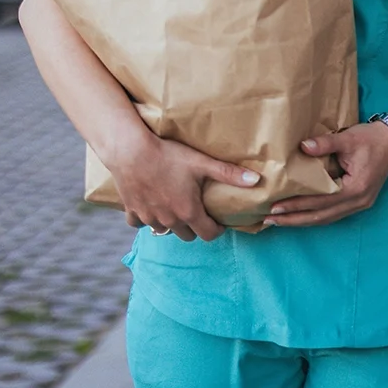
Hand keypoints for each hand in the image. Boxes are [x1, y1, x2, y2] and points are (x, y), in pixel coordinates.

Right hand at [112, 130, 260, 242]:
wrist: (131, 152)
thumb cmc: (169, 156)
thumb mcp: (203, 163)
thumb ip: (229, 174)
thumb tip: (257, 180)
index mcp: (188, 212)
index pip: (208, 235)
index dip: (217, 230)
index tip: (220, 221)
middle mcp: (168, 220)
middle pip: (187, 235)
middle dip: (196, 227)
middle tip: (200, 211)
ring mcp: (148, 218)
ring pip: (164, 230)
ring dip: (172, 223)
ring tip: (177, 207)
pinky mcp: (131, 211)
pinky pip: (140, 223)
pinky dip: (147, 218)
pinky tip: (151, 206)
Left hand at [264, 123, 387, 227]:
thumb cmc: (372, 138)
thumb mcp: (348, 138)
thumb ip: (325, 144)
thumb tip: (302, 147)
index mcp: (355, 188)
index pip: (320, 201)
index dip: (296, 205)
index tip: (275, 207)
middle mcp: (358, 201)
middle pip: (321, 216)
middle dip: (294, 219)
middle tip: (270, 220)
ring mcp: (360, 204)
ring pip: (327, 219)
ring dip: (303, 221)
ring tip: (281, 221)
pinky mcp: (360, 201)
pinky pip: (333, 214)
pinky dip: (315, 216)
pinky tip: (301, 215)